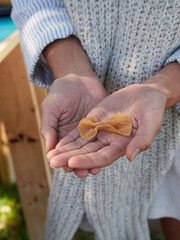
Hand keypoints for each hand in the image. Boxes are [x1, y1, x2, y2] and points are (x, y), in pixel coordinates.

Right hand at [41, 74, 106, 174]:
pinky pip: (103, 140)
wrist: (79, 78)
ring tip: (94, 169)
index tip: (65, 167)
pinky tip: (107, 156)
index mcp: (61, 135)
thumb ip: (49, 127)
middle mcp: (76, 137)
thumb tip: (49, 151)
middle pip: (77, 155)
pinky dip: (104, 149)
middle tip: (82, 172)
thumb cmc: (61, 92)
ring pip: (91, 151)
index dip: (63, 160)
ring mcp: (90, 133)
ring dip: (92, 161)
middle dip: (78, 165)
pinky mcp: (102, 126)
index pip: (62, 152)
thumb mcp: (51, 108)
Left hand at [47, 83, 166, 176]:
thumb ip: (142, 140)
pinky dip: (69, 137)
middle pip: (87, 153)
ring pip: (81, 144)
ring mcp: (101, 131)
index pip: (102, 158)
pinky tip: (57, 142)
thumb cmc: (152, 109)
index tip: (72, 163)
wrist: (146, 94)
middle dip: (70, 158)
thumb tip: (130, 157)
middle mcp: (109, 141)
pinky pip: (80, 130)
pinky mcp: (95, 120)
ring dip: (66, 150)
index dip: (88, 161)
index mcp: (121, 146)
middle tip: (53, 163)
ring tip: (50, 155)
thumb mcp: (151, 123)